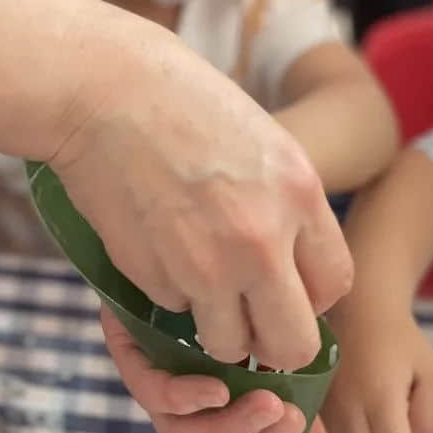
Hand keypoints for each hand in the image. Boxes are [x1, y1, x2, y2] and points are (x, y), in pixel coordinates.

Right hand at [56, 24, 352, 372]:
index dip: (309, 296)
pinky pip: (173, 308)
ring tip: (193, 277)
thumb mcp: (258, 138)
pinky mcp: (154, 276)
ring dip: (214, 323)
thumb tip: (290, 260)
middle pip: (292, 343)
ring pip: (228, 344)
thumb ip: (282, 202)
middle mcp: (262, 241)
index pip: (334, 285)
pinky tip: (152, 241)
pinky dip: (165, 290)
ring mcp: (205, 266)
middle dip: (271, 340)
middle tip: (248, 317)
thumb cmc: (174, 95)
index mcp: (298, 194)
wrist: (98, 88)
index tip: (286, 288)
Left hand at [102, 311, 324, 432]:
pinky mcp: (132, 362)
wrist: (171, 267)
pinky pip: (154, 395)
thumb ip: (288, 396)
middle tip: (289, 418)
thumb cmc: (220, 319)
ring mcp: (155, 397)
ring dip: (234, 430)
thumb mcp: (264, 359)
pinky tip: (219, 388)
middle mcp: (181, 422)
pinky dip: (189, 398)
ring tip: (268, 402)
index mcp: (210, 428)